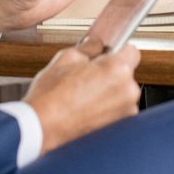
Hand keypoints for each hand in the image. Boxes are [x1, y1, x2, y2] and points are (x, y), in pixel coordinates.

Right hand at [23, 41, 141, 153]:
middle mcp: (128, 92)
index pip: (132, 51)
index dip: (117, 52)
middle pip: (126, 74)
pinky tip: (86, 110)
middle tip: (87, 78)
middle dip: (110, 74)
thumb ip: (88, 47)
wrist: (42, 129)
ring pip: (121, 94)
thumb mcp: (66, 58)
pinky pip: (117, 111)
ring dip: (109, 93)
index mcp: (118, 69)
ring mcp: (125, 112)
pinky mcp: (118, 128)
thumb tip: (96, 44)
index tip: (105, 56)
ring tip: (83, 97)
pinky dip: (106, 110)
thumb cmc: (51, 97)